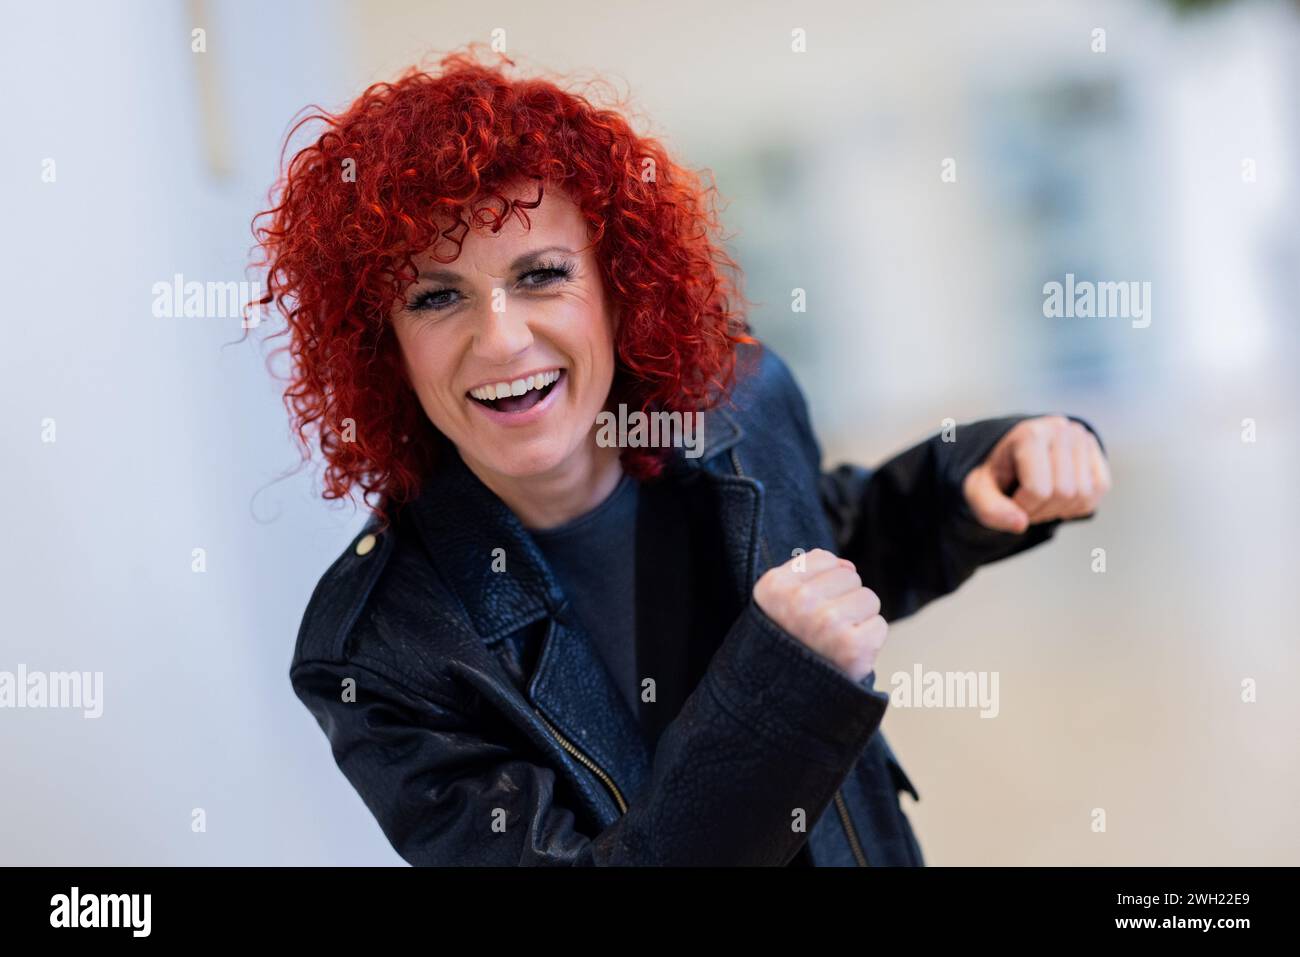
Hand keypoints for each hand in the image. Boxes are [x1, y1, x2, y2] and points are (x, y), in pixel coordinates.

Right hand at [752, 548, 886, 682]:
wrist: (778, 704)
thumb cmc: (783, 648)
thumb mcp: (776, 605)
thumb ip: (807, 574)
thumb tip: (848, 566)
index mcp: (774, 587)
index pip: (824, 559)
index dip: (822, 584)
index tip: (806, 610)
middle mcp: (799, 602)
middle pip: (850, 576)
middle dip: (842, 600)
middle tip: (821, 631)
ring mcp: (827, 624)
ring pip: (868, 598)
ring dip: (857, 620)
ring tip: (833, 643)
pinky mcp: (854, 648)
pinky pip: (879, 624)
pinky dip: (868, 641)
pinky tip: (846, 655)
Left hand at [962, 415, 1110, 533]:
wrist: (1010, 456)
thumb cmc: (994, 473)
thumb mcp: (978, 490)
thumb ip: (990, 509)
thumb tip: (1020, 524)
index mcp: (1030, 434)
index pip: (1038, 490)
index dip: (1023, 507)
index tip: (1010, 501)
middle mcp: (1062, 430)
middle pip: (1064, 493)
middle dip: (1041, 509)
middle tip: (1025, 502)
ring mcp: (1083, 439)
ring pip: (1083, 495)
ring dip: (1059, 508)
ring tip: (1040, 498)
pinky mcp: (1097, 452)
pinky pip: (1098, 491)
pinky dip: (1078, 504)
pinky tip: (1058, 497)